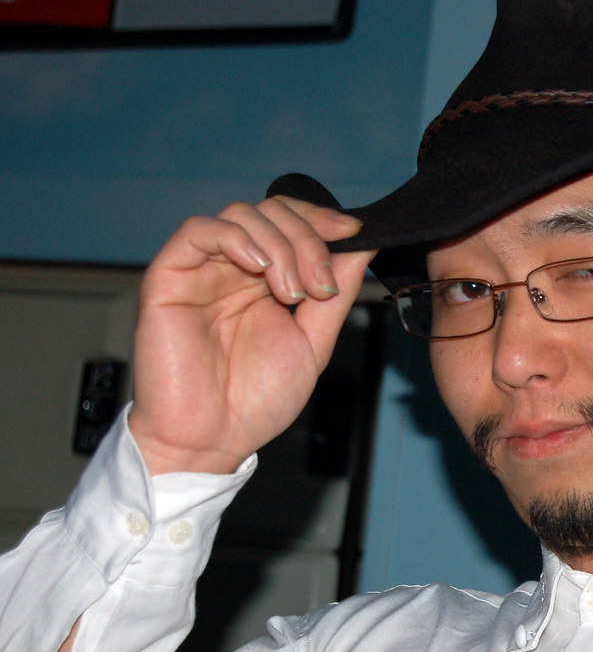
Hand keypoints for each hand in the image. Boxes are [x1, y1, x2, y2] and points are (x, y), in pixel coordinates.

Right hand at [128, 196, 372, 474]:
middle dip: (308, 238)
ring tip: (292, 292)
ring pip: (242, 215)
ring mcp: (202, 270)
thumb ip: (337, 293)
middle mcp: (234, 267)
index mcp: (267, 279)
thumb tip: (364, 244)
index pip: (294, 222)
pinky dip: (234, 237)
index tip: (354, 234)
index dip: (323, 220)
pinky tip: (257, 266)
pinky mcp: (169, 277)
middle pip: (273, 211)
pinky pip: (197, 231)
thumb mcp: (314, 341)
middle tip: (321, 284)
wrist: (213, 440)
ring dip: (279, 244)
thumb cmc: (257, 400)